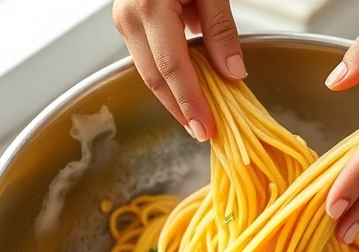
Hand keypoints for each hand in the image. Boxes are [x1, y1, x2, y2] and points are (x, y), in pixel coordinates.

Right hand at [113, 0, 245, 141]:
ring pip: (149, 71)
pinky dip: (169, 77)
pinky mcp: (130, 23)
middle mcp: (130, 17)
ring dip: (173, 97)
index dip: (190, 101)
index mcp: (150, 6)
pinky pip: (149, 58)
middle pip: (155, 77)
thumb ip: (220, 28)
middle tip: (204, 132)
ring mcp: (125, 20)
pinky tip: (187, 91)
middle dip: (180, 109)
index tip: (207, 127)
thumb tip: (232, 73)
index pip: (172, 66)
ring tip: (197, 117)